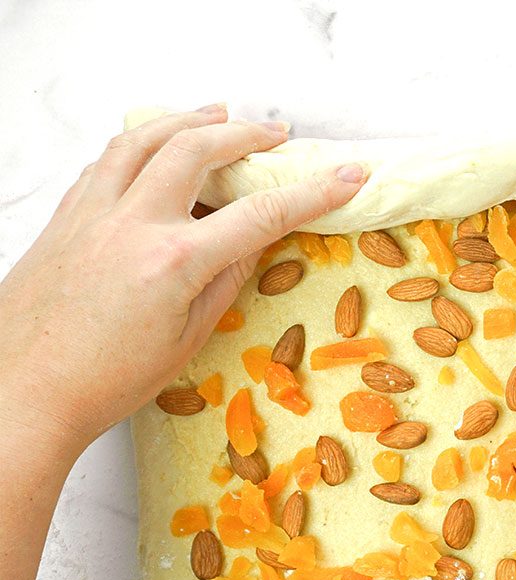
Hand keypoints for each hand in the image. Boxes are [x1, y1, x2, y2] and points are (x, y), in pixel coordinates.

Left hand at [0, 105, 366, 451]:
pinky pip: (105, 161)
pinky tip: (152, 146)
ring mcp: (93, 214)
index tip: (346, 177)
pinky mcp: (66, 217)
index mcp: (174, 261)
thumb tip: (251, 243)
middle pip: (196, 148)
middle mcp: (132, 224)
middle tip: (275, 134)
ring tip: (216, 113)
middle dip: (244, 133)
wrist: (26, 391)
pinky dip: (138, 142)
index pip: (261, 213)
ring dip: (187, 119)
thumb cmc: (105, 380)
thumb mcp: (187, 338)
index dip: (313, 192)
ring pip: (142, 138)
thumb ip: (224, 281)